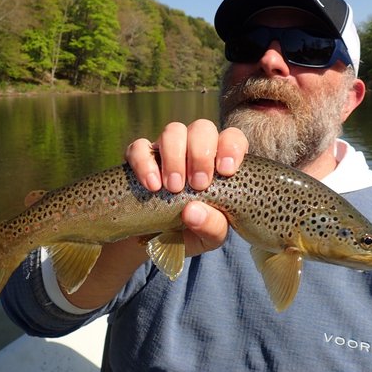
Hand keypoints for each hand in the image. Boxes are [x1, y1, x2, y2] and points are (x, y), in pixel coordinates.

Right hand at [125, 119, 248, 255]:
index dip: (230, 147)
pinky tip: (152, 186)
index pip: (232, 137)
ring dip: (174, 156)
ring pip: (172, 131)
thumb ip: (211, 226)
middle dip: (200, 153)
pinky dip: (144, 162)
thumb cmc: (195, 234)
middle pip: (202, 128)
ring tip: (173, 188)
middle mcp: (195, 149)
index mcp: (220, 162)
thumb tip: (192, 211)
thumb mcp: (210, 238)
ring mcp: (166, 151)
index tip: (225, 171)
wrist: (158, 243)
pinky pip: (138, 147)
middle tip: (198, 184)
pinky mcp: (140, 158)